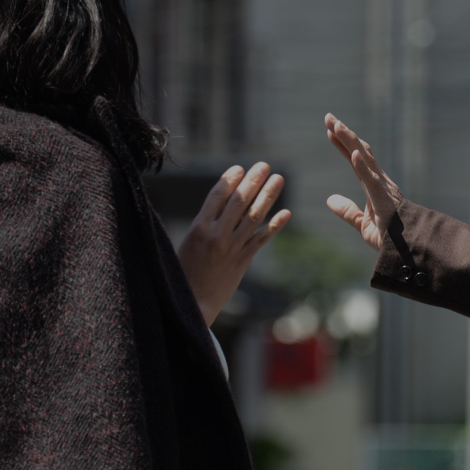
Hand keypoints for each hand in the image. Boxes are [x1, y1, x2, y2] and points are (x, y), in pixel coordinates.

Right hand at [177, 162, 290, 324]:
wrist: (193, 304)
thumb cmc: (183, 273)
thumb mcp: (185, 244)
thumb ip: (202, 225)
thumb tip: (216, 204)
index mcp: (198, 228)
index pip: (217, 196)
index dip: (230, 180)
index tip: (240, 168)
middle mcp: (217, 235)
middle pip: (239, 202)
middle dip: (253, 181)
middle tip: (265, 165)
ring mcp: (232, 248)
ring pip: (254, 216)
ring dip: (268, 196)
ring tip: (279, 179)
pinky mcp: (243, 261)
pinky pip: (262, 239)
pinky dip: (274, 226)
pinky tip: (285, 213)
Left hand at [324, 113, 403, 251]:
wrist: (407, 251)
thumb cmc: (390, 238)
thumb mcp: (362, 224)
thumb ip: (347, 211)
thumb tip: (329, 199)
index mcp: (374, 186)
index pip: (355, 160)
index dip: (343, 144)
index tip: (330, 129)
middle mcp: (379, 181)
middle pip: (359, 151)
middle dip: (344, 133)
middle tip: (329, 116)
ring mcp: (383, 187)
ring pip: (364, 158)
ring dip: (350, 140)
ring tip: (336, 124)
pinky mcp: (384, 198)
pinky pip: (371, 179)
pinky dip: (362, 165)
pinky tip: (352, 152)